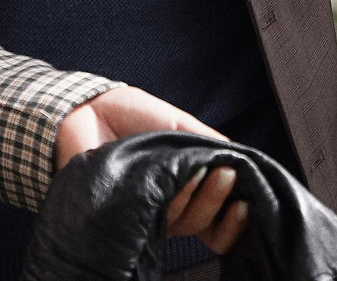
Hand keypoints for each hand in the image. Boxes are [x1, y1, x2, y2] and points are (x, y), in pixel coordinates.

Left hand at [54, 86, 248, 257]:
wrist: (88, 111)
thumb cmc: (131, 118)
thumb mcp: (180, 125)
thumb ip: (210, 143)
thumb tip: (245, 161)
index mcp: (182, 188)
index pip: (215, 220)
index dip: (235, 220)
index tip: (248, 203)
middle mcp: (166, 207)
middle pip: (206, 224)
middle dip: (221, 200)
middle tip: (226, 174)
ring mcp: (145, 214)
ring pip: (185, 224)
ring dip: (201, 197)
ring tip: (199, 169)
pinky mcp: (124, 216)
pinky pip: (156, 220)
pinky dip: (174, 198)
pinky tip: (177, 178)